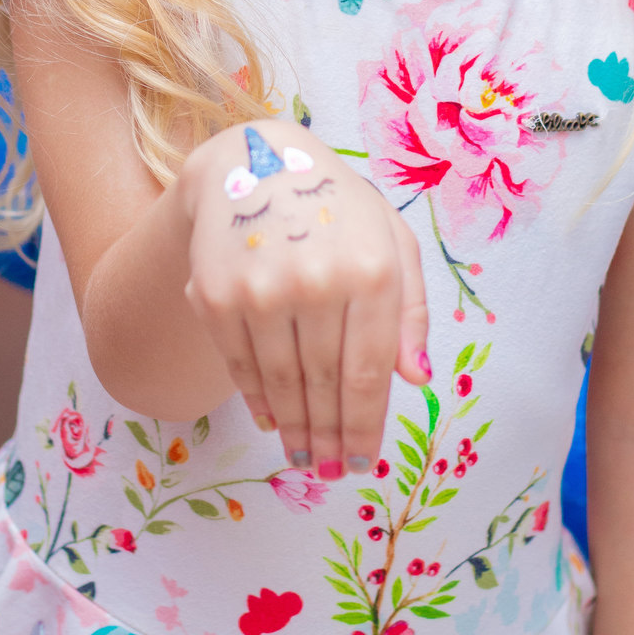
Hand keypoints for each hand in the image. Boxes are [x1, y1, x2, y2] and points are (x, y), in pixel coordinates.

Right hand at [181, 123, 428, 479]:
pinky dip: (258, 400)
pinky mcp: (217, 296)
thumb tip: (416, 379)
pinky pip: (242, 366)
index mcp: (371, 269)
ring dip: (296, 429)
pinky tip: (272, 419)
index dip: (366, 427)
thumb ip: (412, 308)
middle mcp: (317, 281)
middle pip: (325, 385)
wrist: (256, 164)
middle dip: (331, 437)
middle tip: (333, 470)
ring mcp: (261, 290)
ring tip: (306, 456)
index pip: (369, 373)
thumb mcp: (392, 240)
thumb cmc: (337, 208)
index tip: (364, 462)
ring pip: (282, 384)